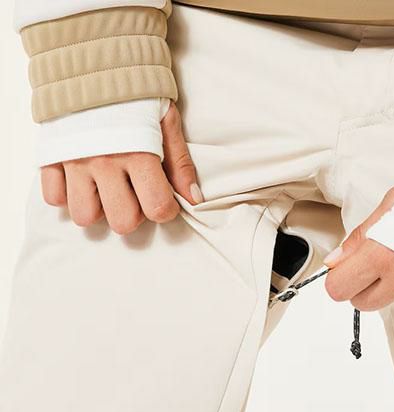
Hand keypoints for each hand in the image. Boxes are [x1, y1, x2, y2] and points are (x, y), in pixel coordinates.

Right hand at [40, 102, 202, 234]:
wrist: (90, 57)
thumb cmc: (135, 93)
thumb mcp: (166, 122)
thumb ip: (180, 163)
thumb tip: (193, 199)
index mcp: (139, 153)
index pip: (158, 208)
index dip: (164, 208)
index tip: (161, 196)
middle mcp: (105, 162)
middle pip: (123, 222)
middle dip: (133, 214)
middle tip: (133, 193)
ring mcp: (74, 161)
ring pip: (85, 216)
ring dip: (98, 209)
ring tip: (105, 188)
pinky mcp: (49, 156)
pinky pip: (54, 198)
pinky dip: (67, 194)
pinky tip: (81, 178)